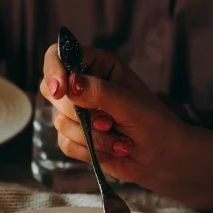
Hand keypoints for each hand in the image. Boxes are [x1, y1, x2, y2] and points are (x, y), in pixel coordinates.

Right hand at [40, 44, 189, 188]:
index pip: (60, 55)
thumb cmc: (152, 123)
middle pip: (53, 91)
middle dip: (80, 113)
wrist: (159, 157)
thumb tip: (70, 84)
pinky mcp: (73, 136)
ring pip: (60, 122)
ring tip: (119, 139)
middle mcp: (83, 86)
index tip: (60, 90)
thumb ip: (99, 91)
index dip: (54, 70)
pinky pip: (65, 143)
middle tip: (108, 121)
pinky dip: (88, 150)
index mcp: (98, 66)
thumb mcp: (129, 103)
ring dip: (92, 136)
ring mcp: (76, 112)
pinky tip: (111, 149)